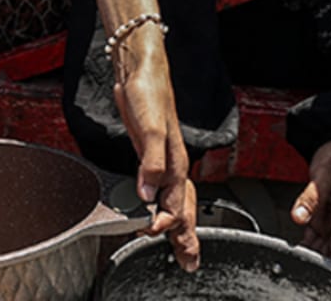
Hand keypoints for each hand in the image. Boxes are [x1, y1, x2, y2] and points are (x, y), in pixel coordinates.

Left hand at [112, 38, 200, 269]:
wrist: (141, 67)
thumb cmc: (149, 92)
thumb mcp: (151, 127)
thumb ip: (150, 161)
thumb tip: (147, 193)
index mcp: (175, 161)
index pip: (174, 202)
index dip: (165, 222)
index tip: (152, 233)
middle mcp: (170, 163)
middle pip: (181, 207)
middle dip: (185, 236)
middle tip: (189, 262)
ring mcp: (159, 159)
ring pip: (172, 200)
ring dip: (176, 224)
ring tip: (182, 248)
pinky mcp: (147, 151)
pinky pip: (159, 187)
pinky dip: (161, 204)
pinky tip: (156, 209)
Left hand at [290, 139, 330, 260]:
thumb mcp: (324, 176)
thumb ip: (311, 197)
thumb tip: (299, 217)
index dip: (329, 261)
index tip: (315, 268)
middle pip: (330, 250)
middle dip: (318, 261)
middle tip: (299, 266)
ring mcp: (329, 218)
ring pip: (321, 244)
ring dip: (311, 253)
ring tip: (295, 262)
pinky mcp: (321, 213)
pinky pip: (314, 234)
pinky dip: (306, 243)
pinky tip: (296, 249)